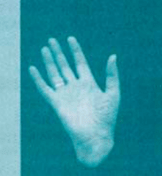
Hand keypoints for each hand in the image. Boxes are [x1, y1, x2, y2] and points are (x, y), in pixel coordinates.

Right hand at [29, 37, 119, 166]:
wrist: (96, 136)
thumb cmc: (107, 118)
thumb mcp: (113, 94)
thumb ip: (112, 75)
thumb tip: (113, 56)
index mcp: (89, 84)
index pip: (80, 63)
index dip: (75, 51)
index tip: (70, 39)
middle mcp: (76, 87)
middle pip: (65, 66)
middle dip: (59, 53)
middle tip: (52, 40)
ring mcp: (65, 95)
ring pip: (55, 74)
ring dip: (49, 61)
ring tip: (45, 48)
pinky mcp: (56, 103)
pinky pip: (45, 88)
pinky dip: (38, 79)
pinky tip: (33, 68)